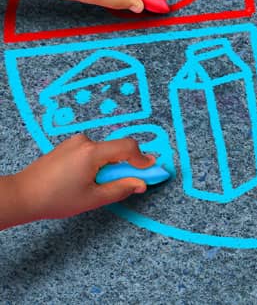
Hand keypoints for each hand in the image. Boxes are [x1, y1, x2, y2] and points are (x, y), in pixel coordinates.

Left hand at [5, 134, 154, 226]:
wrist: (22, 195)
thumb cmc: (55, 199)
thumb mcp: (93, 199)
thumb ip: (120, 189)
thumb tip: (140, 184)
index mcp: (92, 152)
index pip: (127, 147)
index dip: (142, 158)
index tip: (150, 168)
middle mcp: (85, 142)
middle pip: (116, 149)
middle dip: (124, 165)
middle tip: (126, 183)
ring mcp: (75, 142)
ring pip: (104, 151)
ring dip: (109, 165)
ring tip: (96, 185)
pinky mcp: (68, 146)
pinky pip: (92, 151)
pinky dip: (97, 163)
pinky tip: (85, 179)